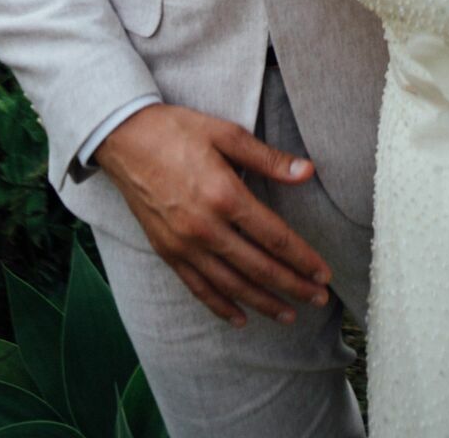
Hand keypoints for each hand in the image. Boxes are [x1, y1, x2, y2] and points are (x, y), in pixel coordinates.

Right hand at [94, 103, 332, 327]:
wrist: (124, 138)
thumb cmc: (178, 130)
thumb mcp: (227, 134)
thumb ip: (268, 159)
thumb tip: (308, 172)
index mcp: (225, 195)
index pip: (274, 237)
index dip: (302, 258)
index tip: (324, 273)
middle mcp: (206, 227)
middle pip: (258, 267)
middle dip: (292, 286)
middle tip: (319, 299)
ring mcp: (184, 244)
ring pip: (231, 285)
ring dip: (263, 303)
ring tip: (289, 315)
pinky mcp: (166, 251)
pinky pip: (198, 287)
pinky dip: (220, 306)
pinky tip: (240, 318)